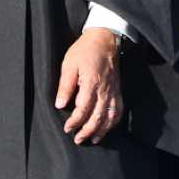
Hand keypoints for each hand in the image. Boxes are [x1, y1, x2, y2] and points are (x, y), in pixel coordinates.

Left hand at [56, 28, 121, 143]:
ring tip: (92, 139)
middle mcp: (105, 89)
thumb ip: (65, 86)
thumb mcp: (68, 64)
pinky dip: (113, 122)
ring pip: (110, 117)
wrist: (105, 39)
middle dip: (87, 131)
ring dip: (101, 130)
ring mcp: (113, 91)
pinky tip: (106, 128)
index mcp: (91, 83)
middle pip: (98, 117)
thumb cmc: (84, 50)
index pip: (83, 109)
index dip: (75, 122)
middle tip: (77, 139)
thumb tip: (60, 104)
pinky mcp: (118, 90)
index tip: (67, 128)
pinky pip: (118, 110)